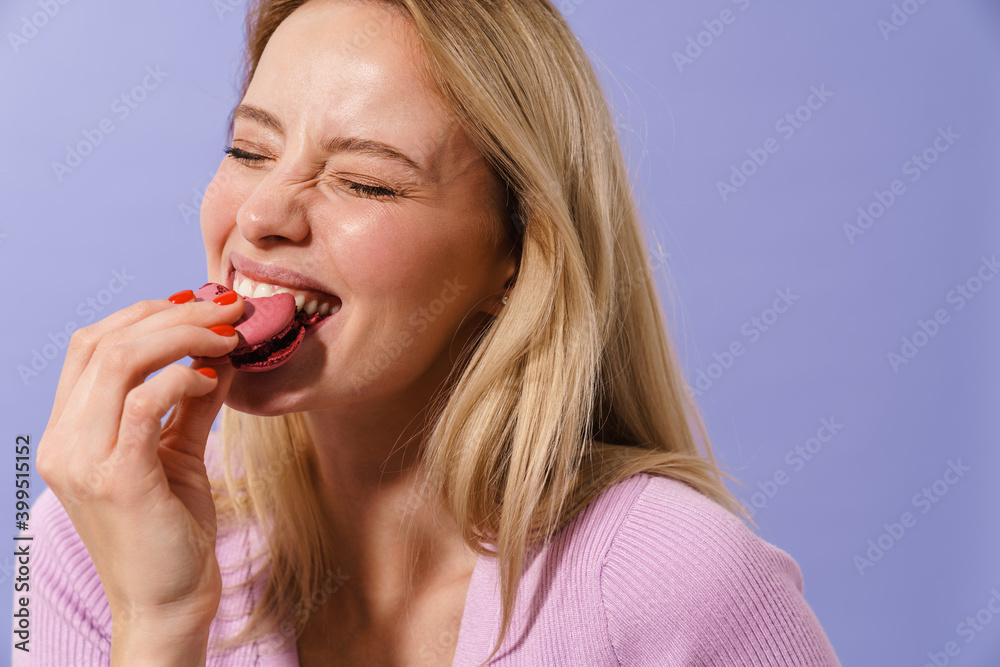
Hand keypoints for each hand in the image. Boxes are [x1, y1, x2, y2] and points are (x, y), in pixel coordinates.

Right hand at [36, 288, 244, 662]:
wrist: (169, 602)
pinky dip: (180, 379)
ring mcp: (82, 461)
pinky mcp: (117, 479)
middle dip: (173, 315)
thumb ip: (193, 402)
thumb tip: (222, 350)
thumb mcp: (179, 452)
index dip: (144, 313)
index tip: (200, 304)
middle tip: (229, 309)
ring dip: (183, 336)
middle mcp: (64, 442)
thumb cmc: (172, 529)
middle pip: (103, 342)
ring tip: (230, 336)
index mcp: (69, 431)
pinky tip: (212, 378)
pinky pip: (142, 404)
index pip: (90, 345)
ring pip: (118, 362)